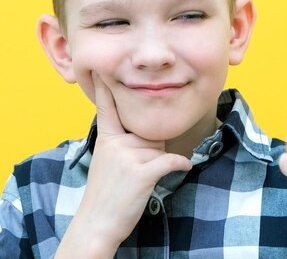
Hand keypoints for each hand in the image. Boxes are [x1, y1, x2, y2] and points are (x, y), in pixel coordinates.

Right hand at [55, 72, 191, 257]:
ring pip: (160, 148)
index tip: (103, 68)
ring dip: (159, 164)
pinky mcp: (141, 172)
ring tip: (137, 182)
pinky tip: (183, 168)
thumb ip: (126, 142)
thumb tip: (152, 135)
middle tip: (131, 172)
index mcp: (106, 138)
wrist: (97, 224)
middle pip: (150, 132)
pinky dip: (180, 165)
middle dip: (151, 149)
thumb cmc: (107, 193)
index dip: (105, 87)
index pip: (108, 107)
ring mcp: (128, 156)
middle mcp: (116, 143)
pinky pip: (171, 160)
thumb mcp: (108, 161)